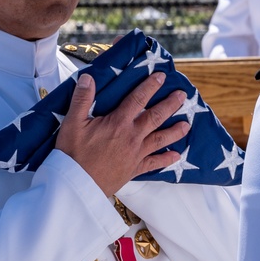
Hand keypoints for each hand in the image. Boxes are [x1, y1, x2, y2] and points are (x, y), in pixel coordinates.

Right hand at [55, 71, 189, 196]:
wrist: (76, 184)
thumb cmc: (73, 154)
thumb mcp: (72, 123)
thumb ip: (82, 99)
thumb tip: (88, 78)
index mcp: (118, 123)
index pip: (138, 99)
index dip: (150, 86)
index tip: (161, 76)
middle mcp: (131, 137)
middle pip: (156, 117)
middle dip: (170, 105)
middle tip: (182, 96)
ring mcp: (135, 154)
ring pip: (160, 139)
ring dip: (175, 131)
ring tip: (187, 125)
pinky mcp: (134, 169)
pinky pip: (154, 163)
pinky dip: (166, 160)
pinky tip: (176, 156)